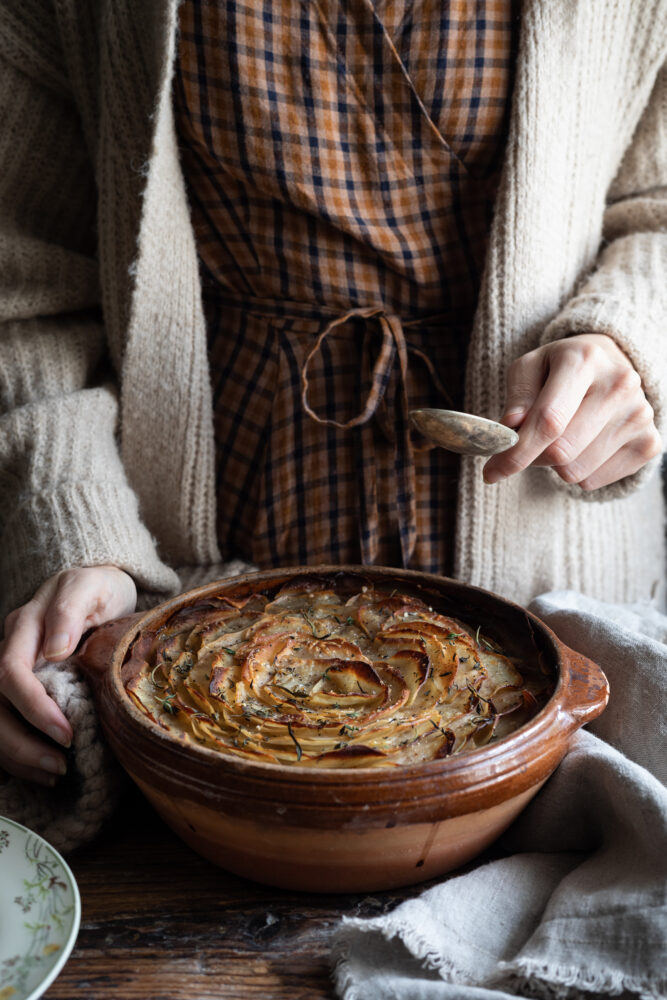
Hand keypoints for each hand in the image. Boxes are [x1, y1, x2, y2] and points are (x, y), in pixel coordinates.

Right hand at [0, 565, 136, 784]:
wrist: (97, 587)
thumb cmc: (99, 588)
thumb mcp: (92, 586)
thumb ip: (70, 610)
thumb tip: (55, 650)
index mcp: (23, 626)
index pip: (11, 672)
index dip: (33, 708)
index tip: (66, 733)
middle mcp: (8, 649)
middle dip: (21, 742)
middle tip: (61, 765)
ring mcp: (9, 670)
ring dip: (18, 755)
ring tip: (56, 773)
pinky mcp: (16, 690)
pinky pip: (4, 726)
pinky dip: (18, 755)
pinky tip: (44, 772)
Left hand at [483, 333, 661, 489]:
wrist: (611, 365)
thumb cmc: (561, 368)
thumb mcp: (531, 367)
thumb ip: (518, 395)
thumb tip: (512, 425)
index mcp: (584, 360)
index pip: (549, 420)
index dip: (516, 452)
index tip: (491, 472)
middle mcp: (619, 385)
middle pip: (561, 452)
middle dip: (533, 458)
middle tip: (528, 445)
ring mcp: (639, 416)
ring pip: (576, 472)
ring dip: (555, 465)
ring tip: (561, 437)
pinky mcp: (649, 444)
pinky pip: (594, 482)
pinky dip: (578, 472)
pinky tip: (583, 445)